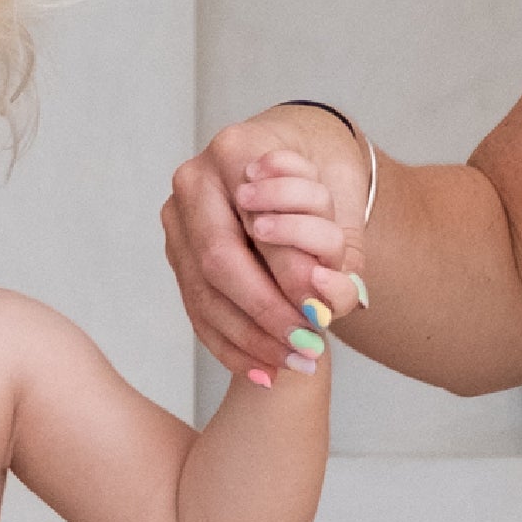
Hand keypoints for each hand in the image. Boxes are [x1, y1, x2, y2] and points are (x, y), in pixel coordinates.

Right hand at [163, 111, 367, 381]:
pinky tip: (261, 371)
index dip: (286, 273)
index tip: (321, 315)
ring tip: (292, 365)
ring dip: (249, 339)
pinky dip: (229, 345)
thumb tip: (323, 305)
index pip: (256, 221)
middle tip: (306, 349)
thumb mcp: (344, 202)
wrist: (298, 154)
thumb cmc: (323, 173)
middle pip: (219, 261)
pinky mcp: (176, 253)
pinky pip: (195, 308)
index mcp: (236, 149)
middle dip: (264, 314)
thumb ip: (340, 250)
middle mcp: (195, 180)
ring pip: (202, 292)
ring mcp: (177, 219)